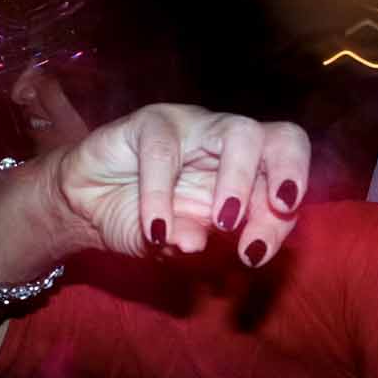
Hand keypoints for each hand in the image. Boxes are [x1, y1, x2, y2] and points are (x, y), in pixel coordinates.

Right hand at [49, 103, 310, 264]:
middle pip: (284, 138)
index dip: (282, 220)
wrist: (87, 206)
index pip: (288, 186)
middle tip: (276, 211)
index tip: (253, 254)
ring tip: (224, 222)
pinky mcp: (151, 123)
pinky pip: (165, 152)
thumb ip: (194, 244)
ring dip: (239, 179)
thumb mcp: (175, 244)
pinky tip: (155, 230)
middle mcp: (231, 146)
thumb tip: (196, 244)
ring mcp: (195, 128)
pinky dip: (162, 196)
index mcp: (251, 176)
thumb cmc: (145, 222)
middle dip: (290, 174)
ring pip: (240, 133)